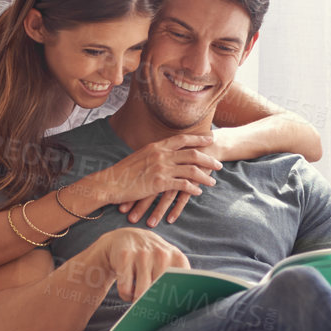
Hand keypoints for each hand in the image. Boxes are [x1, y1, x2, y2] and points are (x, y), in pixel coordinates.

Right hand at [89, 133, 220, 226]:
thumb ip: (155, 153)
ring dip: (204, 176)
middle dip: (208, 160)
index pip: (182, 139)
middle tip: (219, 165)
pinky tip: (198, 192)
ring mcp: (161, 168)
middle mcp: (161, 154)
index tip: (211, 138)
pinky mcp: (160, 183)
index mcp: (157, 146)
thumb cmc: (124, 171)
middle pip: (192, 154)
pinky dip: (193, 188)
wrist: (111, 182)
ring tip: (213, 182)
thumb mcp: (140, 156)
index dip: (198, 139)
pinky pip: (182, 185)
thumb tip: (164, 152)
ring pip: (191, 170)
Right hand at [98, 228, 190, 303]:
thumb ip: (176, 282)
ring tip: (137, 295)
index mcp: (178, 259)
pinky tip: (128, 287)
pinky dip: (125, 294)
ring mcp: (143, 254)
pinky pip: (125, 289)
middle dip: (154, 305)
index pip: (182, 287)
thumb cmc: (151, 258)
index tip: (171, 311)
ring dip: (137, 301)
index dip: (176, 303)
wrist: (127, 236)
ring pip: (140, 294)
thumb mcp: (168, 263)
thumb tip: (179, 310)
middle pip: (160, 295)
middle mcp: (162, 254)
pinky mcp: (125, 256)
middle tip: (150, 304)